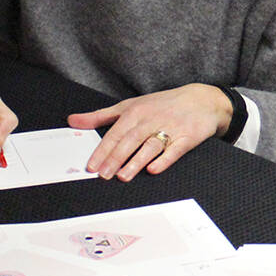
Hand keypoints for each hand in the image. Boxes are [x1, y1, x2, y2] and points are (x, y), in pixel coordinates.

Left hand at [67, 83, 231, 180]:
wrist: (202, 100)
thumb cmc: (163, 104)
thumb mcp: (131, 105)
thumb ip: (101, 116)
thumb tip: (73, 120)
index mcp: (136, 111)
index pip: (116, 132)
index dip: (103, 149)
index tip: (92, 165)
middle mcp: (152, 119)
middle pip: (131, 139)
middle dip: (116, 157)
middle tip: (103, 175)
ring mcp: (171, 127)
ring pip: (151, 145)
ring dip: (137, 161)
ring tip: (123, 176)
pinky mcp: (188, 137)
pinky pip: (175, 149)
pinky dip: (164, 159)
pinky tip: (154, 169)